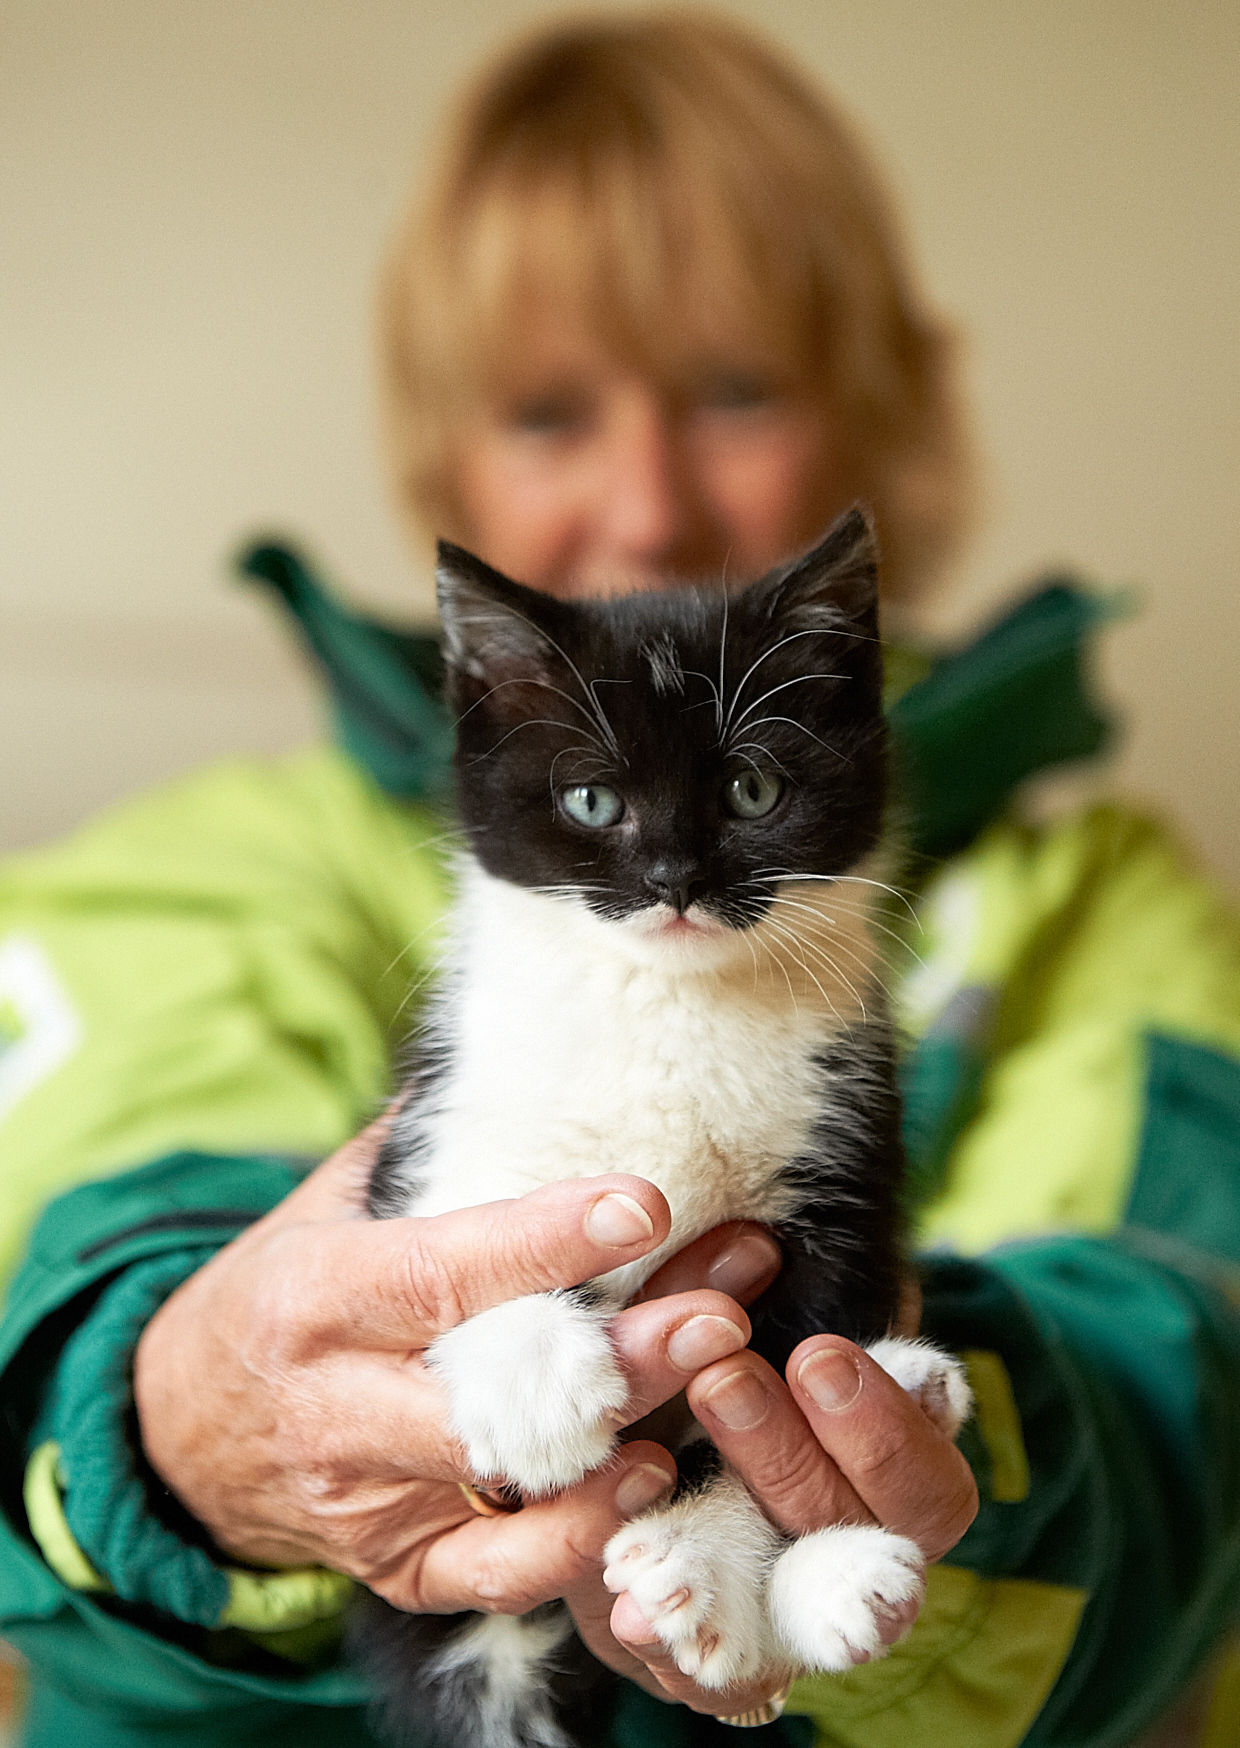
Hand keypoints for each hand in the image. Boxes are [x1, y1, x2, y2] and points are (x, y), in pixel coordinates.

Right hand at [132, 1121, 775, 1616]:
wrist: (186, 1427)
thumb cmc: (284, 1288)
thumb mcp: (330, 1202)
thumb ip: (426, 1145)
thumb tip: (534, 1052)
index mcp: (316, 1294)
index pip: (441, 1270)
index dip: (546, 1242)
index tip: (645, 1204)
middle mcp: (335, 1406)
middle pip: (493, 1395)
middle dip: (618, 1358)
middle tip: (722, 1308)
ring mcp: (366, 1500)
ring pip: (515, 1481)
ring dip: (630, 1431)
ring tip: (723, 1373)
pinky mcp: (396, 1566)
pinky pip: (501, 1573)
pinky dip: (583, 1536)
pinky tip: (652, 1476)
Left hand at [566, 1251, 978, 1715]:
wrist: (628, 1404)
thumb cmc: (709, 1324)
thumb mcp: (750, 1295)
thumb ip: (747, 1279)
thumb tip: (749, 1245)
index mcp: (892, 1468)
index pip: (926, 1483)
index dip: (884, 1428)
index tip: (818, 1356)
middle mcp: (854, 1555)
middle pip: (855, 1545)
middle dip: (788, 1460)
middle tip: (722, 1379)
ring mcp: (786, 1613)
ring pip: (786, 1622)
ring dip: (722, 1559)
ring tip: (650, 1494)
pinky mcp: (710, 1656)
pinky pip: (713, 1681)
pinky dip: (673, 1648)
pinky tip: (628, 1607)